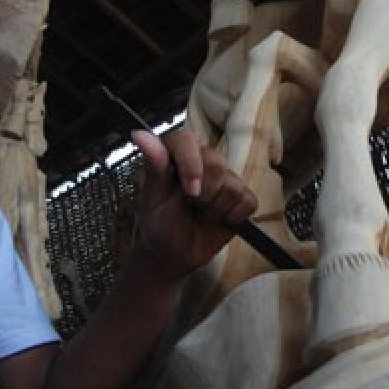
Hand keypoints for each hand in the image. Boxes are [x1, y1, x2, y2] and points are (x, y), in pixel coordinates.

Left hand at [130, 127, 256, 281]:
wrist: (174, 254)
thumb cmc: (159, 224)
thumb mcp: (152, 198)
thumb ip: (153, 166)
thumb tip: (140, 134)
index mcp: (178, 156)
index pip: (186, 139)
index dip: (191, 163)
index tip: (189, 191)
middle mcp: (204, 161)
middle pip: (216, 163)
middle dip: (203, 194)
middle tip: (191, 207)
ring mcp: (226, 179)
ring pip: (233, 186)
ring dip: (215, 209)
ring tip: (202, 215)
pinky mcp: (242, 198)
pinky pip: (248, 201)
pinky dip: (233, 217)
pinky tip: (219, 219)